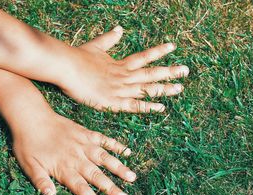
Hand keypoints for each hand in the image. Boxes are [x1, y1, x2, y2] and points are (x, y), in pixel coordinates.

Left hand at [12, 112, 134, 194]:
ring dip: (119, 168)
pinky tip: (127, 151)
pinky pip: (104, 139)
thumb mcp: (29, 165)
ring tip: (132, 177)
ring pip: (105, 159)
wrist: (32, 117)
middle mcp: (78, 158)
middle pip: (97, 176)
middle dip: (112, 188)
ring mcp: (84, 144)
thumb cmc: (28, 144)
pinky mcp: (86, 133)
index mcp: (64, 169)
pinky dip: (116, 145)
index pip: (81, 188)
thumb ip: (40, 181)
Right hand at [59, 26, 188, 112]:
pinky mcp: (113, 101)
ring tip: (180, 88)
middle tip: (186, 71)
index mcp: (121, 64)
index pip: (144, 56)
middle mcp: (125, 75)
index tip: (172, 47)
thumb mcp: (96, 46)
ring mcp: (121, 89)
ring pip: (147, 88)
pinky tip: (161, 108)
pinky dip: (148, 106)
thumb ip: (110, 39)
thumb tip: (119, 28)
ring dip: (164, 89)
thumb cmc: (78, 57)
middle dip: (169, 72)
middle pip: (151, 73)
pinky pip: (134, 105)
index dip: (158, 52)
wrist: (66, 67)